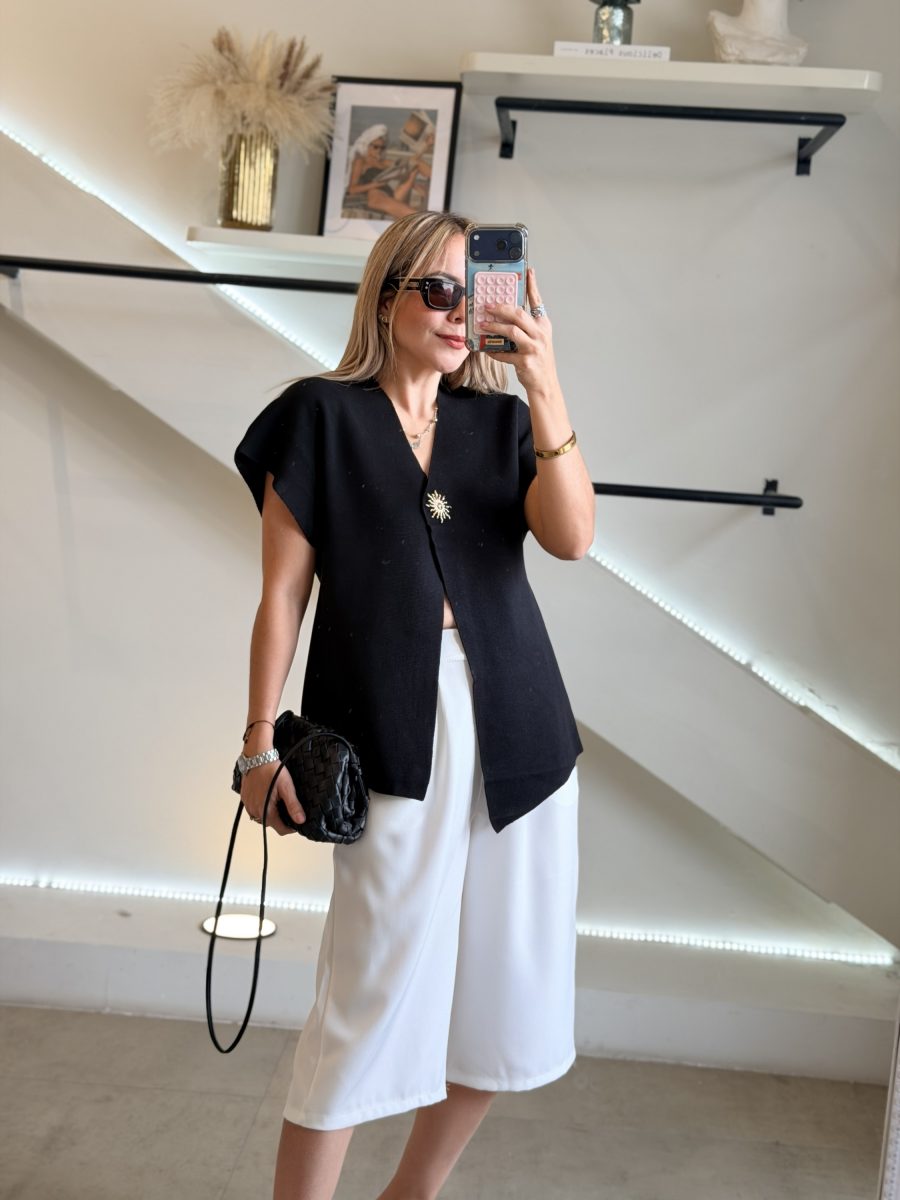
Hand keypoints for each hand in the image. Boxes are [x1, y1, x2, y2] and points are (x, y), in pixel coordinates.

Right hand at [240, 759, 305, 836]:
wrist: (257, 756)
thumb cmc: (272, 770)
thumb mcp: (287, 788)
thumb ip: (293, 806)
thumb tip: (300, 821)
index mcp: (266, 811)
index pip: (280, 829)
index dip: (290, 829)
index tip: (296, 823)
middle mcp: (254, 810)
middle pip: (270, 823)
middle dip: (280, 820)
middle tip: (288, 809)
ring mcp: (247, 804)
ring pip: (260, 817)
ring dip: (270, 814)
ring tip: (278, 803)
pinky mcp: (244, 797)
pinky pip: (253, 808)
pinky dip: (261, 807)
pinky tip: (267, 797)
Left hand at [478, 268, 558, 395]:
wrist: (545, 384)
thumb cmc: (538, 360)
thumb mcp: (536, 339)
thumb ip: (525, 326)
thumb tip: (504, 315)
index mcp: (543, 325)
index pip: (537, 301)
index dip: (532, 285)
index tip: (528, 271)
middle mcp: (540, 334)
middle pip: (519, 314)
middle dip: (501, 307)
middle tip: (487, 305)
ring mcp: (534, 348)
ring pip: (511, 331)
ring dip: (494, 326)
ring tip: (482, 324)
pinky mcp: (525, 361)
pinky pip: (505, 353)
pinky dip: (494, 351)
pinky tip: (486, 349)